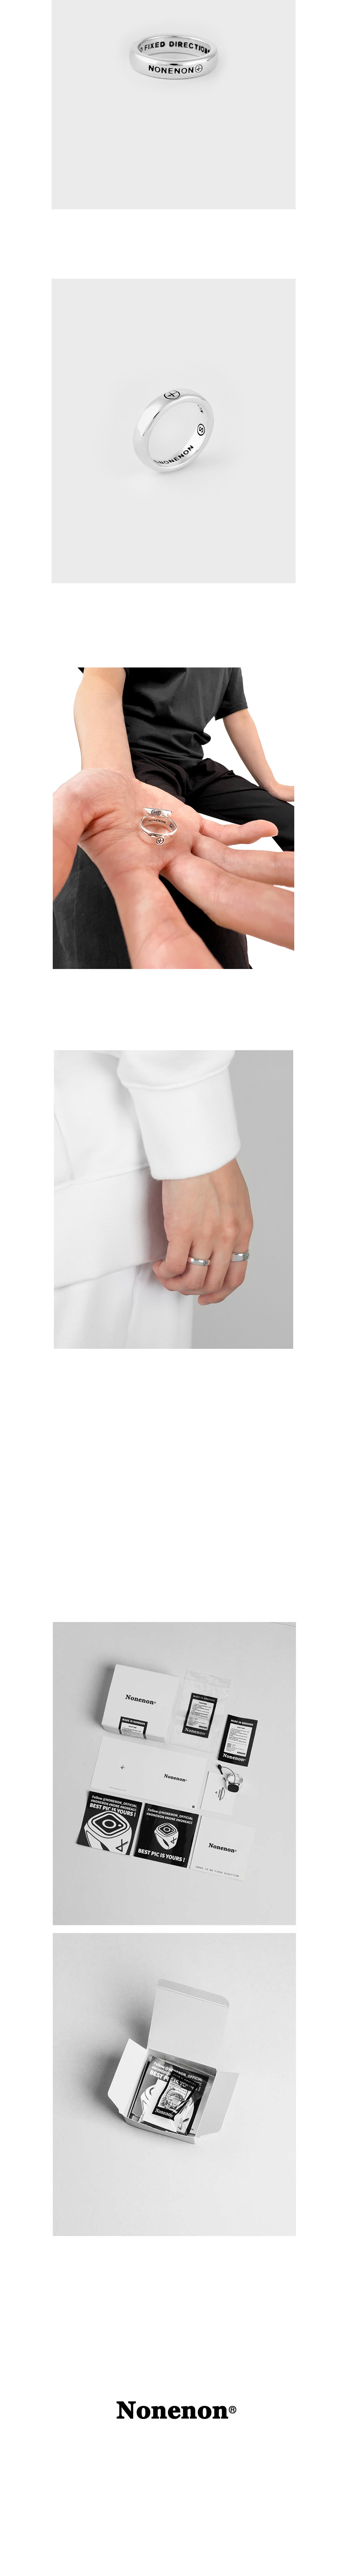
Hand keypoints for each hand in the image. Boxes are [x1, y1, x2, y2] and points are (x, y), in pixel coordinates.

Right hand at [53, 768, 289, 963]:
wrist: (100, 779)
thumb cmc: (86, 795)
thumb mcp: (70, 807)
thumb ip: (57, 837)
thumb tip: (43, 882)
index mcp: (136, 877)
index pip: (158, 923)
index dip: (176, 954)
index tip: (199, 984)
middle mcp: (168, 872)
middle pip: (213, 902)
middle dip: (246, 918)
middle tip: (287, 941)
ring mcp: (185, 853)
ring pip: (233, 869)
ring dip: (266, 873)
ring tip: (301, 877)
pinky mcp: (196, 832)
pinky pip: (228, 838)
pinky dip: (249, 836)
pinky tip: (269, 829)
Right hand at [152, 1162, 252, 1302]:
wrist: (199, 1149)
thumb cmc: (214, 1166)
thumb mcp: (236, 1200)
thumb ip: (231, 1223)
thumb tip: (219, 1240)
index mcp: (242, 1231)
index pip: (236, 1277)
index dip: (219, 1293)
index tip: (206, 1296)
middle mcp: (227, 1238)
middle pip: (213, 1283)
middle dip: (194, 1290)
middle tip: (180, 1282)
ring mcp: (205, 1236)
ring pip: (193, 1281)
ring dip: (176, 1284)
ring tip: (166, 1274)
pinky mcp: (181, 1230)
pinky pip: (174, 1267)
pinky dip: (165, 1273)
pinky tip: (160, 1265)